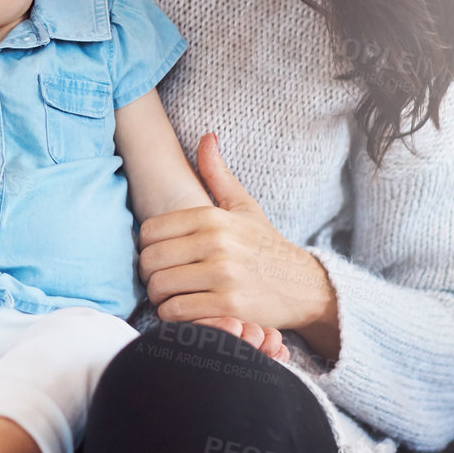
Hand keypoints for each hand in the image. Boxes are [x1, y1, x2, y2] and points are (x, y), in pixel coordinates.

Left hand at [140, 133, 341, 361]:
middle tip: (161, 281)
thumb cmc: (266, 246)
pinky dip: (173, 316)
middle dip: (149, 275)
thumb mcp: (244, 207)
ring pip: (160, 288)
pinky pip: (178, 312)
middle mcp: (217, 243)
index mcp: (213, 217)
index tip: (159, 257)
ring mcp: (223, 275)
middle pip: (150, 261)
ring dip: (160, 298)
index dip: (147, 248)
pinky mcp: (229, 306)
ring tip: (172, 297)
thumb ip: (218, 174)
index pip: (149, 231)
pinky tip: (185, 312)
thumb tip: (207, 136)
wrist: (306, 286)